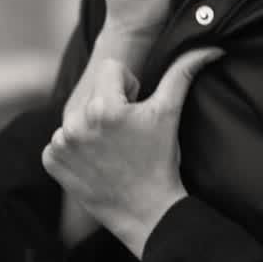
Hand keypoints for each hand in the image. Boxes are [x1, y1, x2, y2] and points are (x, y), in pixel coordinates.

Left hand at [41, 46, 224, 256]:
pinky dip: (75, 149)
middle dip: (109, 106)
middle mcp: (76, 124)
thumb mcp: (169, 113)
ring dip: (91, 127)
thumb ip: (183, 73)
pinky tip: (96, 161)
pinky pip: (61, 140)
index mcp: (104, 108)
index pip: (111, 69)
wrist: (147, 212)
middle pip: (93, 93)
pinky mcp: (51, 161)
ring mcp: (61, 144)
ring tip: (112, 149)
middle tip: (126, 134)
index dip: (128, 87)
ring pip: (76, 116)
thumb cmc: (161, 162)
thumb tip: (211, 48)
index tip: (136, 111)